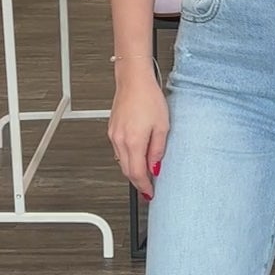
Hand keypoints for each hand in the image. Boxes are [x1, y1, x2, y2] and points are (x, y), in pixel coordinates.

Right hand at [109, 74, 168, 199]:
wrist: (134, 80)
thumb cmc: (148, 97)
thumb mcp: (162, 126)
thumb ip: (158, 150)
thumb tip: (155, 166)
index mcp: (133, 141)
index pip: (137, 173)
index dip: (144, 187)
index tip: (149, 193)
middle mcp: (120, 140)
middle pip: (127, 171)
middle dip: (138, 182)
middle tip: (148, 188)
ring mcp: (113, 135)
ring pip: (121, 161)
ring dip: (132, 170)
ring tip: (145, 172)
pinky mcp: (112, 130)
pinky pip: (118, 151)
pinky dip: (127, 158)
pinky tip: (137, 155)